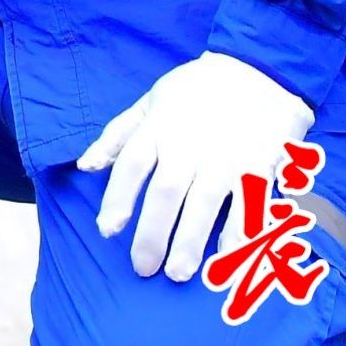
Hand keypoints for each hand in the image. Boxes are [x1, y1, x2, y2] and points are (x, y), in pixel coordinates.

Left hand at [77, 51, 315, 280]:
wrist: (259, 72)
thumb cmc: (197, 90)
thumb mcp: (151, 102)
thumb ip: (118, 136)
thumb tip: (86, 166)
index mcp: (160, 127)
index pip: (132, 165)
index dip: (118, 199)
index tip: (107, 229)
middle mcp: (190, 145)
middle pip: (166, 193)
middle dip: (152, 234)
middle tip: (143, 268)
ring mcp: (227, 157)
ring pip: (205, 205)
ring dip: (190, 243)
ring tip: (178, 274)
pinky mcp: (259, 167)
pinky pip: (248, 207)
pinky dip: (237, 234)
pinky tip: (226, 258)